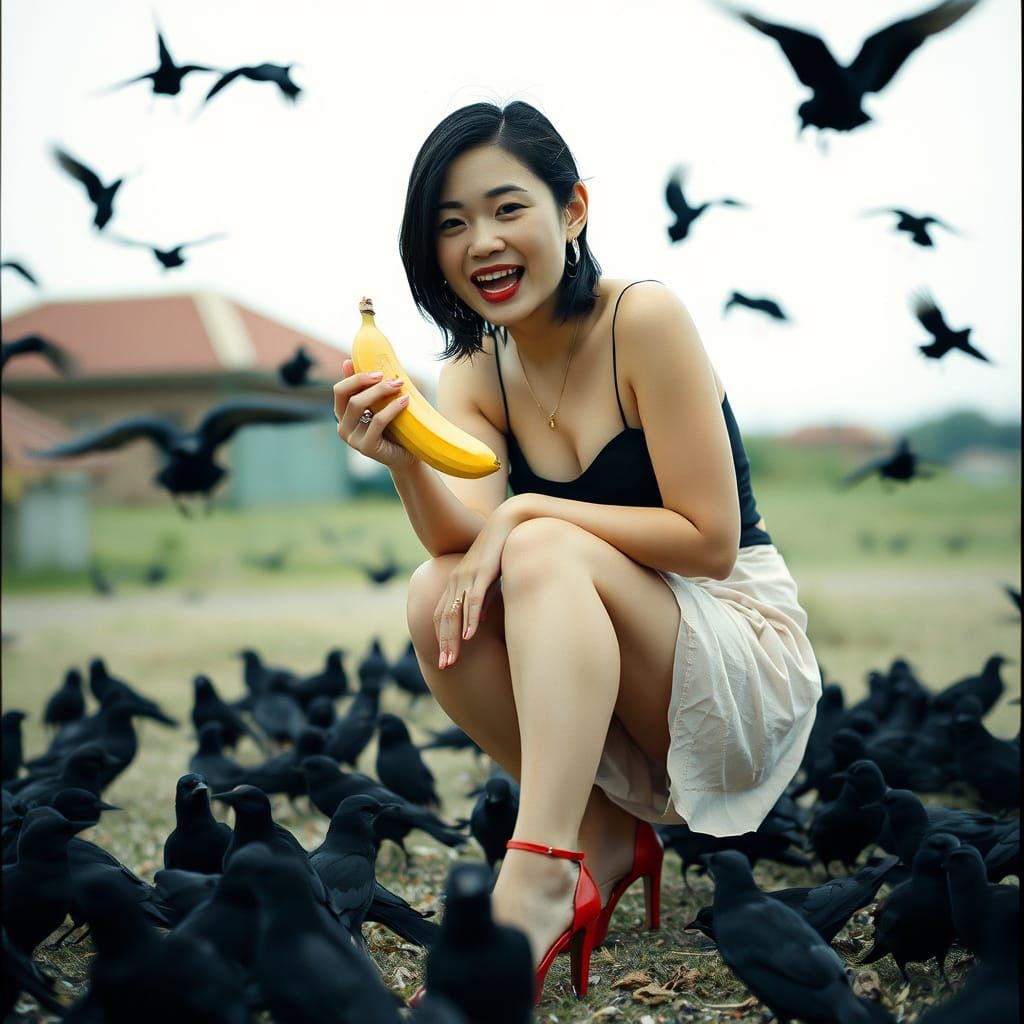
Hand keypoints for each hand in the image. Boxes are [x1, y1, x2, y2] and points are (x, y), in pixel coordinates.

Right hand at [333, 359, 415, 470]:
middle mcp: (343, 426)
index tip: (379, 371)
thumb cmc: (393, 428)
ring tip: (400, 386)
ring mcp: (352, 439)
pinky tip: (405, 401)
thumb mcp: (380, 404)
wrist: (407, 456)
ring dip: (381, 392)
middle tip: (393, 379)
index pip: (340, 390)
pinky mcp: (366, 447)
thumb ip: (366, 387)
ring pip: (358, 406)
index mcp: (343, 414)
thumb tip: (347, 361)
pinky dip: (391, 408)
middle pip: (349, 397)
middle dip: (370, 383)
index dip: (356, 377)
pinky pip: (377, 421)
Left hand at [434, 503, 520, 668]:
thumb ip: (482, 600)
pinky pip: (473, 599)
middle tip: (444, 666)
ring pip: (454, 612)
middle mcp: (456, 579)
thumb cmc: (500, 551)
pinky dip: (470, 619)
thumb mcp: (489, 581)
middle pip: (443, 617)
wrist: (507, 523)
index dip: (440, 637)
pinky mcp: (481, 572)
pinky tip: (469, 636)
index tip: (444, 658)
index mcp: (455, 582)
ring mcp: (467, 575)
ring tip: (453, 660)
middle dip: (443, 644)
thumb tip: (477, 622)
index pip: (441, 614)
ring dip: (452, 638)